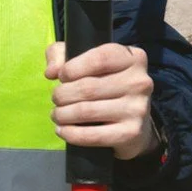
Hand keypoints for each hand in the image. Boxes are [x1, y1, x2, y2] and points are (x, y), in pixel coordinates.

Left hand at [45, 41, 159, 161]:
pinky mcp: (131, 133)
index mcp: (133, 58)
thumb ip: (61, 55)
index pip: (98, 59)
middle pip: (88, 87)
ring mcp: (138, 109)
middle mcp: (140, 82)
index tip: (62, 76)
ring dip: (62, 114)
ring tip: (57, 114)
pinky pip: (92, 135)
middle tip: (56, 99)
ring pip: (86, 111)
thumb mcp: (83, 59)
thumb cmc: (105, 84)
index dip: (71, 69)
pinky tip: (62, 130)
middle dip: (62, 94)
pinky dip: (70, 133)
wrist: (134, 122)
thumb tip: (51, 72)